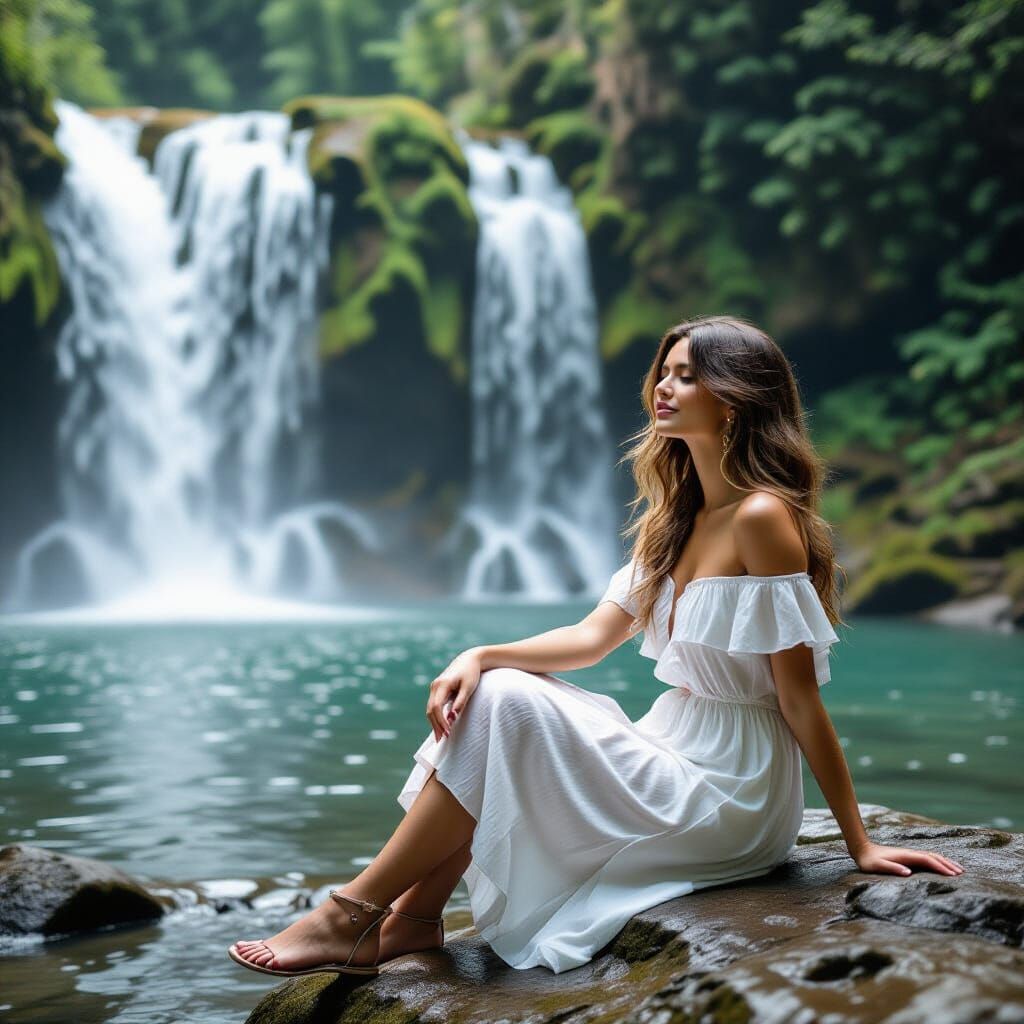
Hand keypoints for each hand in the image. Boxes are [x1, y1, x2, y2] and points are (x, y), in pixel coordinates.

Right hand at [426, 648, 482, 740]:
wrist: (470, 659)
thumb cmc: (471, 673)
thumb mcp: (469, 688)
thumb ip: (460, 702)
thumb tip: (452, 718)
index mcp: (442, 684)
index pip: (436, 707)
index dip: (441, 721)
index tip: (448, 732)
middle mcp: (435, 686)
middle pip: (431, 710)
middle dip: (436, 726)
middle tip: (442, 740)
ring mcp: (434, 687)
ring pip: (430, 709)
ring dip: (434, 723)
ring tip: (440, 737)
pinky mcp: (437, 689)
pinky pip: (433, 705)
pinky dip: (436, 717)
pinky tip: (441, 726)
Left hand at [850, 840, 964, 876]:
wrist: (862, 849)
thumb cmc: (869, 861)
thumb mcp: (878, 867)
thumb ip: (892, 868)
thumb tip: (908, 872)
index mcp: (906, 856)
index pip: (928, 860)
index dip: (941, 867)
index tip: (953, 875)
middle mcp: (910, 853)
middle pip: (934, 857)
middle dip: (948, 864)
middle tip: (962, 873)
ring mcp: (910, 854)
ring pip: (932, 856)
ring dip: (945, 862)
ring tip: (958, 869)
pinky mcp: (908, 857)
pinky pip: (927, 858)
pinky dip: (938, 861)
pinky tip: (941, 866)